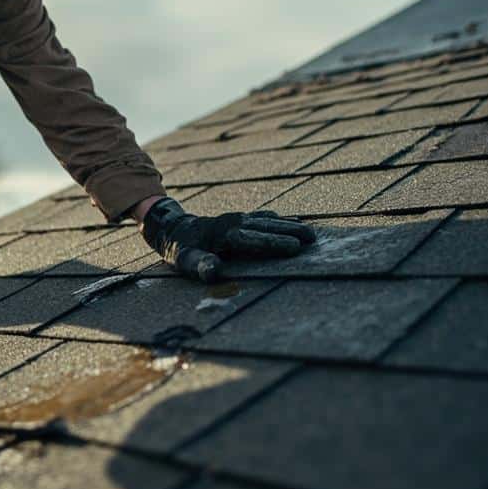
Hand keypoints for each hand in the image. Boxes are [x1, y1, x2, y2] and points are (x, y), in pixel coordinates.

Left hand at [140, 197, 315, 282]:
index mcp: (223, 234)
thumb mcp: (184, 260)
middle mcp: (234, 222)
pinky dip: (282, 221)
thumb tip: (213, 271)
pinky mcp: (243, 218)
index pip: (252, 239)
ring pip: (269, 220)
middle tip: (312, 239)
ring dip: (290, 225)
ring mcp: (240, 218)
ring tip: (311, 234)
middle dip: (290, 232)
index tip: (294, 247)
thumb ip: (199, 265)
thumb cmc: (181, 249)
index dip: (273, 243)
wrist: (175, 228)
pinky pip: (265, 218)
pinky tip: (295, 223)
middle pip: (266, 226)